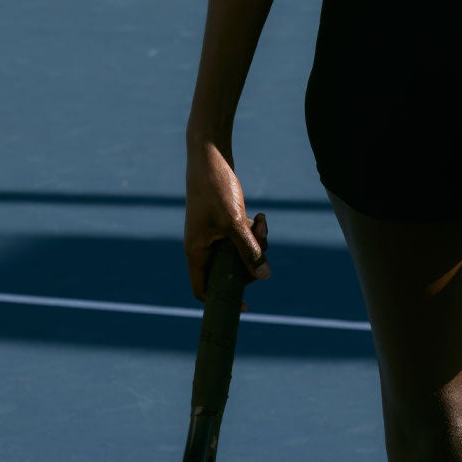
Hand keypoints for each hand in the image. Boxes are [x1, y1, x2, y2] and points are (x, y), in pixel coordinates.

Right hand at [184, 138, 270, 305]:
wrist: (209, 156)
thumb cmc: (215, 188)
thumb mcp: (235, 222)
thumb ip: (249, 250)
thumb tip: (264, 276)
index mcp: (196, 252)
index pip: (203, 289)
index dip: (222, 301)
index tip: (246, 305)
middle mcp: (202, 246)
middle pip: (230, 271)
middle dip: (251, 261)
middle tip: (262, 244)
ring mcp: (212, 234)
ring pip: (239, 253)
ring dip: (256, 242)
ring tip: (262, 221)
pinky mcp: (222, 223)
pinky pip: (241, 237)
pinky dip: (253, 230)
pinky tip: (261, 215)